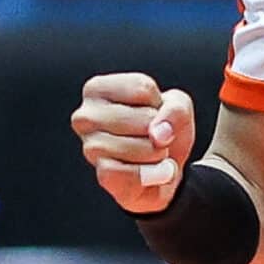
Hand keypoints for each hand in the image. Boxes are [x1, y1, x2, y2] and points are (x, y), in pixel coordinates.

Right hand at [72, 73, 195, 214]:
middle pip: (143, 119)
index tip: (151, 110)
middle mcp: (86, 116)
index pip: (143, 88)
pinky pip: (135, 174)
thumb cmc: (162, 129)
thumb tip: (158, 135)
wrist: (163, 167)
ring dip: (157, 154)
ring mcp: (90, 147)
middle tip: (152, 136)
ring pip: (139, 148)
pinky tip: (150, 171)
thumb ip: (175, 110)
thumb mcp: (177, 106)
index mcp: (97, 89)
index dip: (160, 102)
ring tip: (152, 153)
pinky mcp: (102, 175)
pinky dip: (152, 174)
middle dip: (160, 131)